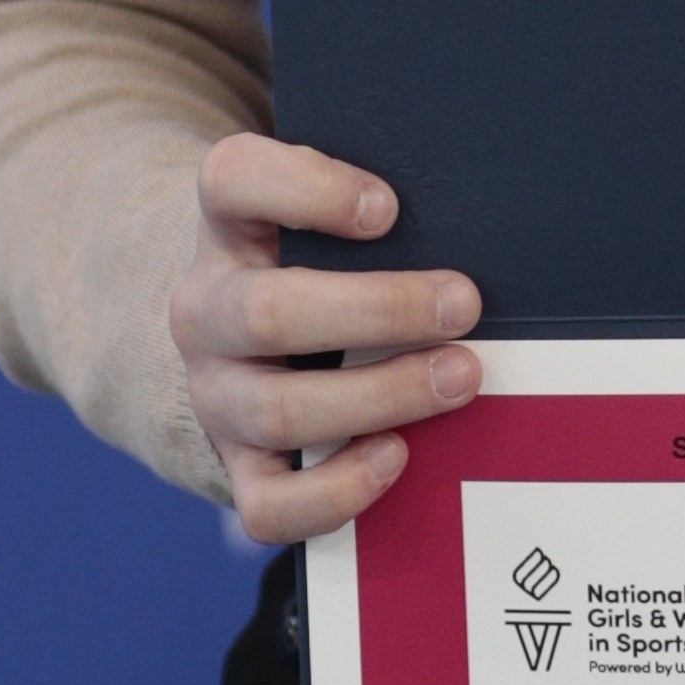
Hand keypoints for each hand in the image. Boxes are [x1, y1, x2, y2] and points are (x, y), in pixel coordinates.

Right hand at [169, 137, 481, 545]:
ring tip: (459, 377)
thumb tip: (477, 225)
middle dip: (378, 311)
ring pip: (278, 410)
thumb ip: (375, 213)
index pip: (231, 180)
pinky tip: (396, 456)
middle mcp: (208, 311)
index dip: (305, 190)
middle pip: (267, 313)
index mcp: (228, 228)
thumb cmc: (312, 265)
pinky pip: (269, 505)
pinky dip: (336, 491)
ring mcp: (217, 395)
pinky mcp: (239, 465)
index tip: (388, 208)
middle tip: (462, 303)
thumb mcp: (321, 221)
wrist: (241, 343)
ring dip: (381, 396)